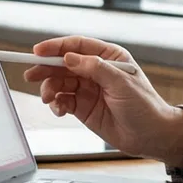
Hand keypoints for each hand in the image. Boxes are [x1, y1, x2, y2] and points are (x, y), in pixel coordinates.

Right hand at [21, 36, 182, 167]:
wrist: (151, 136)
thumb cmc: (144, 106)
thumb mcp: (121, 83)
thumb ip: (94, 68)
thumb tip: (69, 58)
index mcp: (109, 57)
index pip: (77, 46)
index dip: (56, 47)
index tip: (38, 52)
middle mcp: (96, 70)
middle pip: (64, 64)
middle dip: (46, 69)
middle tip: (31, 75)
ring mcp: (89, 89)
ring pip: (60, 83)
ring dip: (50, 89)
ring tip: (48, 98)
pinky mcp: (84, 107)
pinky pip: (63, 101)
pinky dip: (57, 104)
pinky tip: (59, 110)